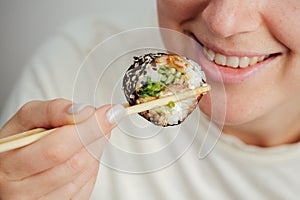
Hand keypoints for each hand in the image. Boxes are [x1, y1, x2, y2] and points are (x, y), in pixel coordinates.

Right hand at [0, 99, 124, 198]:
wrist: (14, 165)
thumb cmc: (20, 142)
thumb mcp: (27, 118)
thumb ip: (53, 110)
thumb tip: (83, 111)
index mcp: (8, 165)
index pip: (56, 148)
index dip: (87, 129)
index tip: (107, 113)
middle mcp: (21, 192)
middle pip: (74, 164)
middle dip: (95, 136)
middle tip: (107, 119)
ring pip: (83, 175)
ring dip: (94, 149)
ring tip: (90, 134)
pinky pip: (86, 187)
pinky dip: (91, 166)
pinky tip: (83, 153)